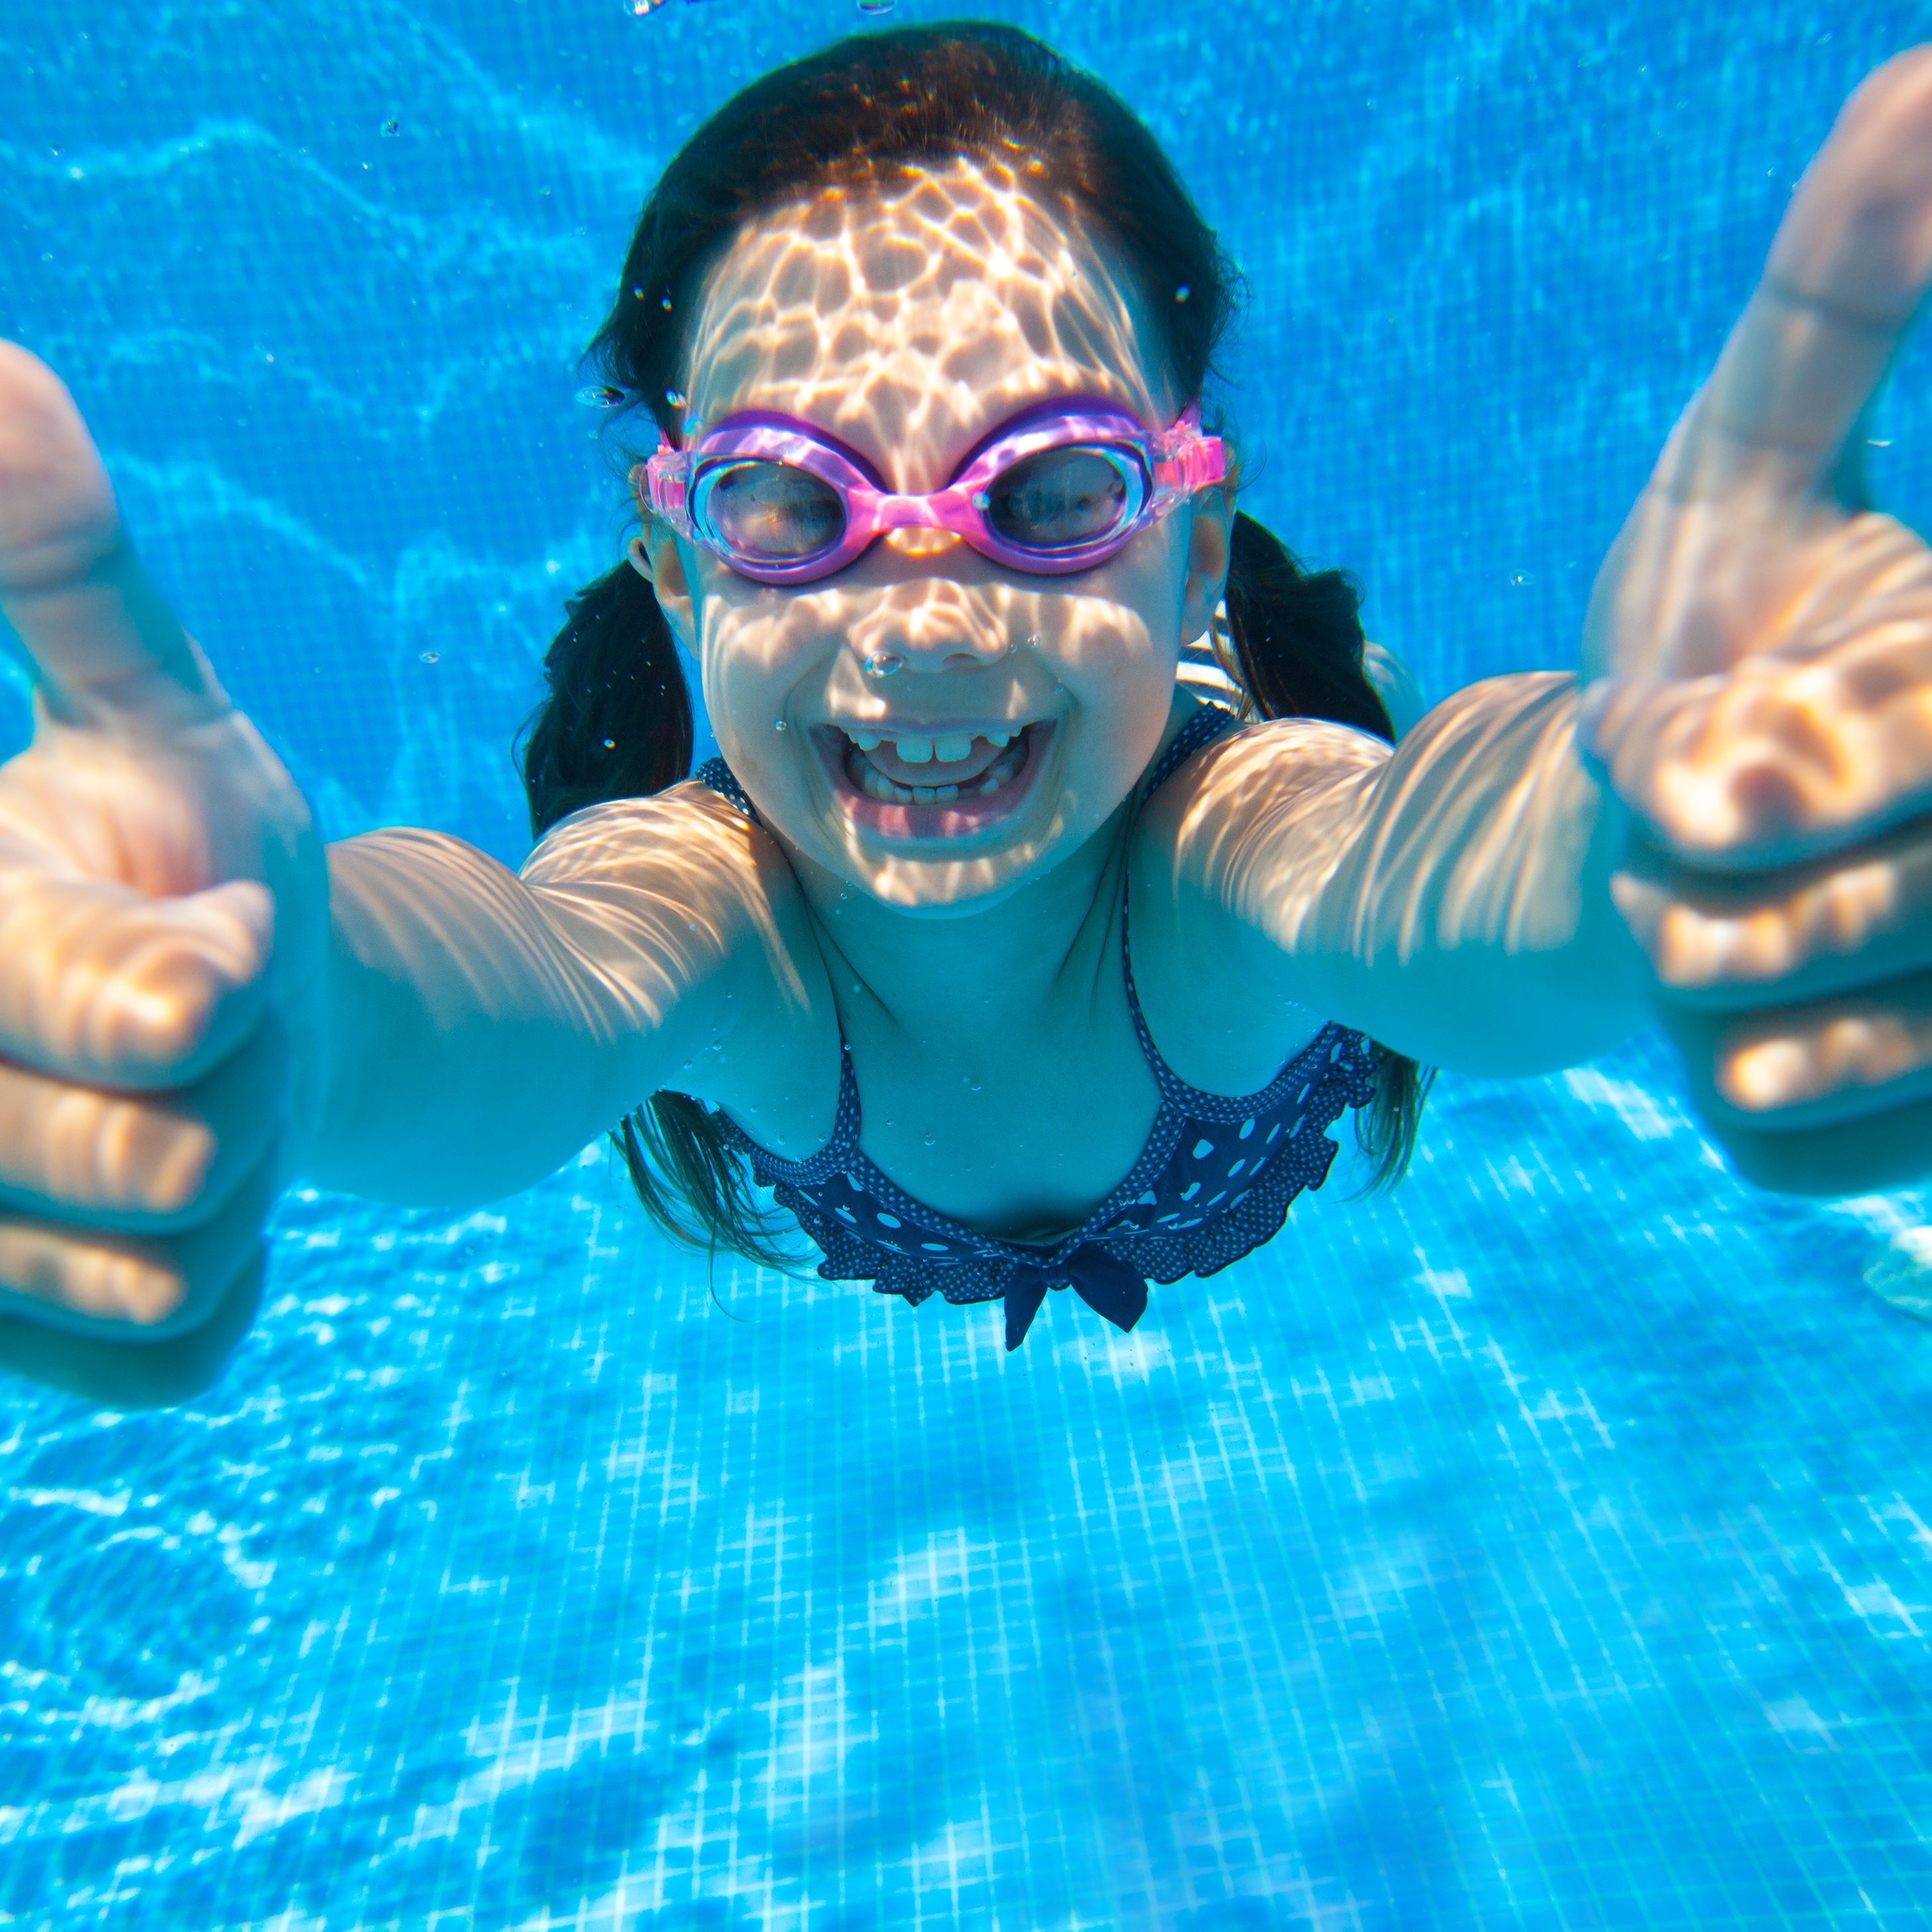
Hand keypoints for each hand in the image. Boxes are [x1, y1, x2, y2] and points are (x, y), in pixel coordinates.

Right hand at [0, 343, 328, 1401]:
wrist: (220, 1025)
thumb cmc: (189, 854)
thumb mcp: (161, 710)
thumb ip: (70, 574)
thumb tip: (1, 370)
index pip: (121, 1012)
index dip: (185, 990)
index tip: (228, 949)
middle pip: (167, 1155)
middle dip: (246, 1081)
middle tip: (215, 1016)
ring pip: (175, 1261)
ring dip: (242, 1182)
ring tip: (185, 1103)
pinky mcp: (17, 1358)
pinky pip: (181, 1349)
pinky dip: (227, 1287)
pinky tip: (174, 1214)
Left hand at [1581, 48, 1931, 1194]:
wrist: (1662, 837)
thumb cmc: (1711, 629)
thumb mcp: (1745, 461)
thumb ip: (1843, 300)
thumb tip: (1926, 76)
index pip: (1920, 722)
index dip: (1839, 750)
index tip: (1686, 774)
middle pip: (1890, 880)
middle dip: (1742, 851)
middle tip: (1679, 806)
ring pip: (1812, 1030)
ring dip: (1706, 971)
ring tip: (1715, 918)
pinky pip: (1789, 1144)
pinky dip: (1731, 1099)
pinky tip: (1759, 1044)